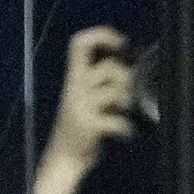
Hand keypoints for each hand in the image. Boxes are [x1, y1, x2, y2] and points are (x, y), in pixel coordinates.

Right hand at [35, 26, 135, 193]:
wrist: (63, 159)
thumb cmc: (79, 127)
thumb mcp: (84, 98)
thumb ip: (99, 82)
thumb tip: (129, 64)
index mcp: (73, 78)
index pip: (79, 44)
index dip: (100, 34)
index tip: (120, 41)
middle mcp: (74, 88)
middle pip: (107, 66)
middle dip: (126, 77)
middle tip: (129, 92)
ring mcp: (81, 106)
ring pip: (115, 90)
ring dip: (128, 101)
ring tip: (127, 112)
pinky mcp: (88, 126)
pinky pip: (116, 120)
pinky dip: (126, 127)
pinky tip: (127, 132)